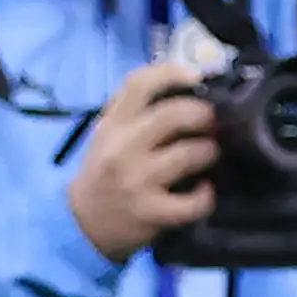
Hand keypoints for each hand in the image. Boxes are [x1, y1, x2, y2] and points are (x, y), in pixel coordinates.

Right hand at [69, 62, 217, 263]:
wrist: (82, 223)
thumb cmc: (106, 172)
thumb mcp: (110, 135)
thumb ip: (137, 111)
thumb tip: (188, 86)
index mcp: (113, 124)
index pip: (139, 83)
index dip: (172, 73)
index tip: (196, 76)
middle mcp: (122, 148)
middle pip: (174, 114)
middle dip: (206, 115)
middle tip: (215, 124)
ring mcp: (136, 181)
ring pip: (192, 153)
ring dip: (211, 152)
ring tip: (208, 157)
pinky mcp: (150, 213)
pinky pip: (195, 201)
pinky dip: (207, 196)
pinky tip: (203, 193)